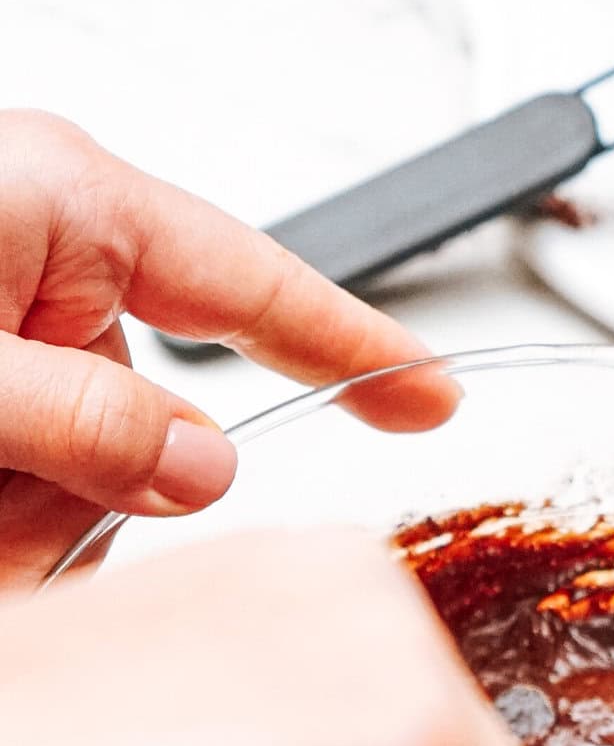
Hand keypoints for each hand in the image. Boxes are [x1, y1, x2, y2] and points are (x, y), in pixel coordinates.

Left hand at [0, 111, 457, 588]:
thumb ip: (84, 418)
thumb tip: (204, 469)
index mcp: (73, 213)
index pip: (261, 289)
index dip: (360, 349)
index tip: (438, 394)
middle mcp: (55, 274)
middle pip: (163, 431)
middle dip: (103, 496)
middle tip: (16, 494)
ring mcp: (21, 343)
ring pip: (97, 488)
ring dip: (35, 524)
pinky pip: (41, 506)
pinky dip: (9, 532)